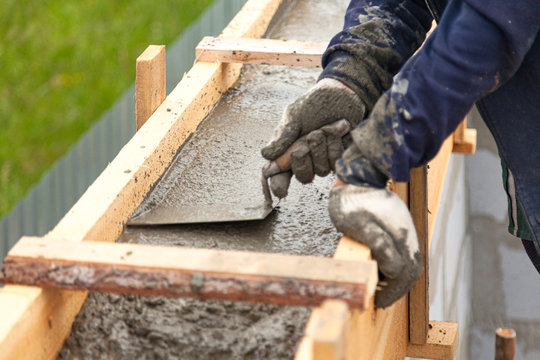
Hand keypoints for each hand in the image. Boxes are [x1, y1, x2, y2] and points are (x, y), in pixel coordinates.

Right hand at [261, 78, 364, 197]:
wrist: (342, 93)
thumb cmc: (314, 103)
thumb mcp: (295, 115)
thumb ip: (283, 135)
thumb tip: (265, 155)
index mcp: (286, 152)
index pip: (279, 176)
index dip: (279, 186)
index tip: (281, 191)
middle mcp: (304, 160)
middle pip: (303, 176)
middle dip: (304, 156)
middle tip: (308, 136)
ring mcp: (322, 160)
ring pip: (320, 169)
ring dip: (321, 145)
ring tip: (324, 128)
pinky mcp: (339, 157)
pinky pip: (336, 161)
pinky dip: (335, 143)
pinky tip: (338, 129)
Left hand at [328, 182, 421, 308]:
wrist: (358, 177)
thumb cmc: (353, 201)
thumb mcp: (359, 223)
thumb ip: (378, 244)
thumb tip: (392, 268)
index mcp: (399, 237)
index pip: (404, 274)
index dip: (392, 291)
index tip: (378, 300)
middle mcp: (406, 235)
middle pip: (411, 270)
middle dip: (396, 289)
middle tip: (379, 298)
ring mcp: (404, 231)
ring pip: (409, 262)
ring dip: (397, 278)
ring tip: (380, 286)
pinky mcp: (399, 228)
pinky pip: (403, 253)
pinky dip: (395, 266)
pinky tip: (381, 268)